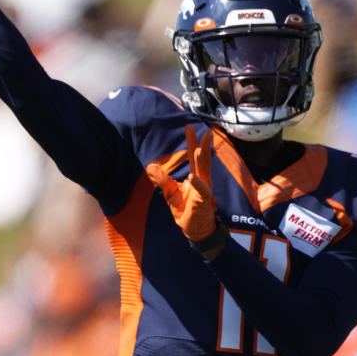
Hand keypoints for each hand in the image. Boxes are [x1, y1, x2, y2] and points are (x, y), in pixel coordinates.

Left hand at [146, 126, 216, 242]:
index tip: (189, 126)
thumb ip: (163, 180)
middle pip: (203, 160)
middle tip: (201, 131)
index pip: (194, 156)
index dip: (192, 141)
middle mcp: (203, 181)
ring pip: (205, 173)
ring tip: (198, 148)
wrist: (194, 229)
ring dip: (202, 161)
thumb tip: (151, 167)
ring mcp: (205, 190)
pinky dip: (198, 184)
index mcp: (196, 177)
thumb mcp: (170, 193)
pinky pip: (203, 191)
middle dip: (202, 145)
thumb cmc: (185, 210)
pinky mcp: (204, 202)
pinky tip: (192, 177)